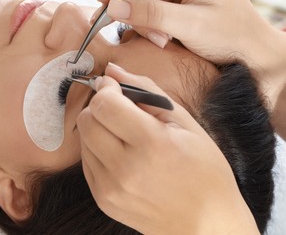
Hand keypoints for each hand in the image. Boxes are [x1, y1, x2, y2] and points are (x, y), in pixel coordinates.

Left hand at [76, 63, 259, 233]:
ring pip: (83, 139)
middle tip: (120, 110)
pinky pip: (86, 162)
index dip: (106, 89)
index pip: (105, 105)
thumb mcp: (185, 123)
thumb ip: (146, 91)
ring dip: (98, 128)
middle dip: (99, 107)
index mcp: (151, 145)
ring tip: (124, 134)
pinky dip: (98, 149)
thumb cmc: (204, 171)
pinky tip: (120, 153)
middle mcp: (125, 169)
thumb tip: (112, 70)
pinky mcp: (103, 199)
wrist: (205, 224)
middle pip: (87, 120)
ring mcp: (110, 188)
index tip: (114, 87)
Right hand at [95, 0, 285, 108]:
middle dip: (137, 8)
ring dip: (146, 22)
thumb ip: (150, 13)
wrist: (250, 56)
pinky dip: (152, 27)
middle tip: (131, 28)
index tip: (106, 0)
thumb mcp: (189, 25)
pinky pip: (154, 11)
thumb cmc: (232, 36)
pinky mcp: (180, 4)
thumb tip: (115, 7)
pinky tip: (163, 39)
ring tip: (161, 39)